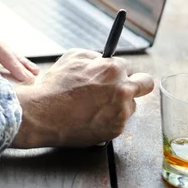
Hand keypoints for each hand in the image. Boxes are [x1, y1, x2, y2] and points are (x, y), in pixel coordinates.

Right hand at [12, 49, 153, 147]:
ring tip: (95, 106)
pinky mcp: (115, 130)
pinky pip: (118, 121)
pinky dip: (108, 120)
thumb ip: (94, 57)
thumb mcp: (72, 57)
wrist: (42, 114)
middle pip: (145, 84)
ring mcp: (121, 112)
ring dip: (119, 104)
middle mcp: (122, 90)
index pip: (128, 66)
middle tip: (123, 87)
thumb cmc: (54, 86)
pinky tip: (90, 117)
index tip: (111, 76)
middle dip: (137, 83)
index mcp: (113, 69)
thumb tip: (103, 60)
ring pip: (130, 105)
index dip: (117, 70)